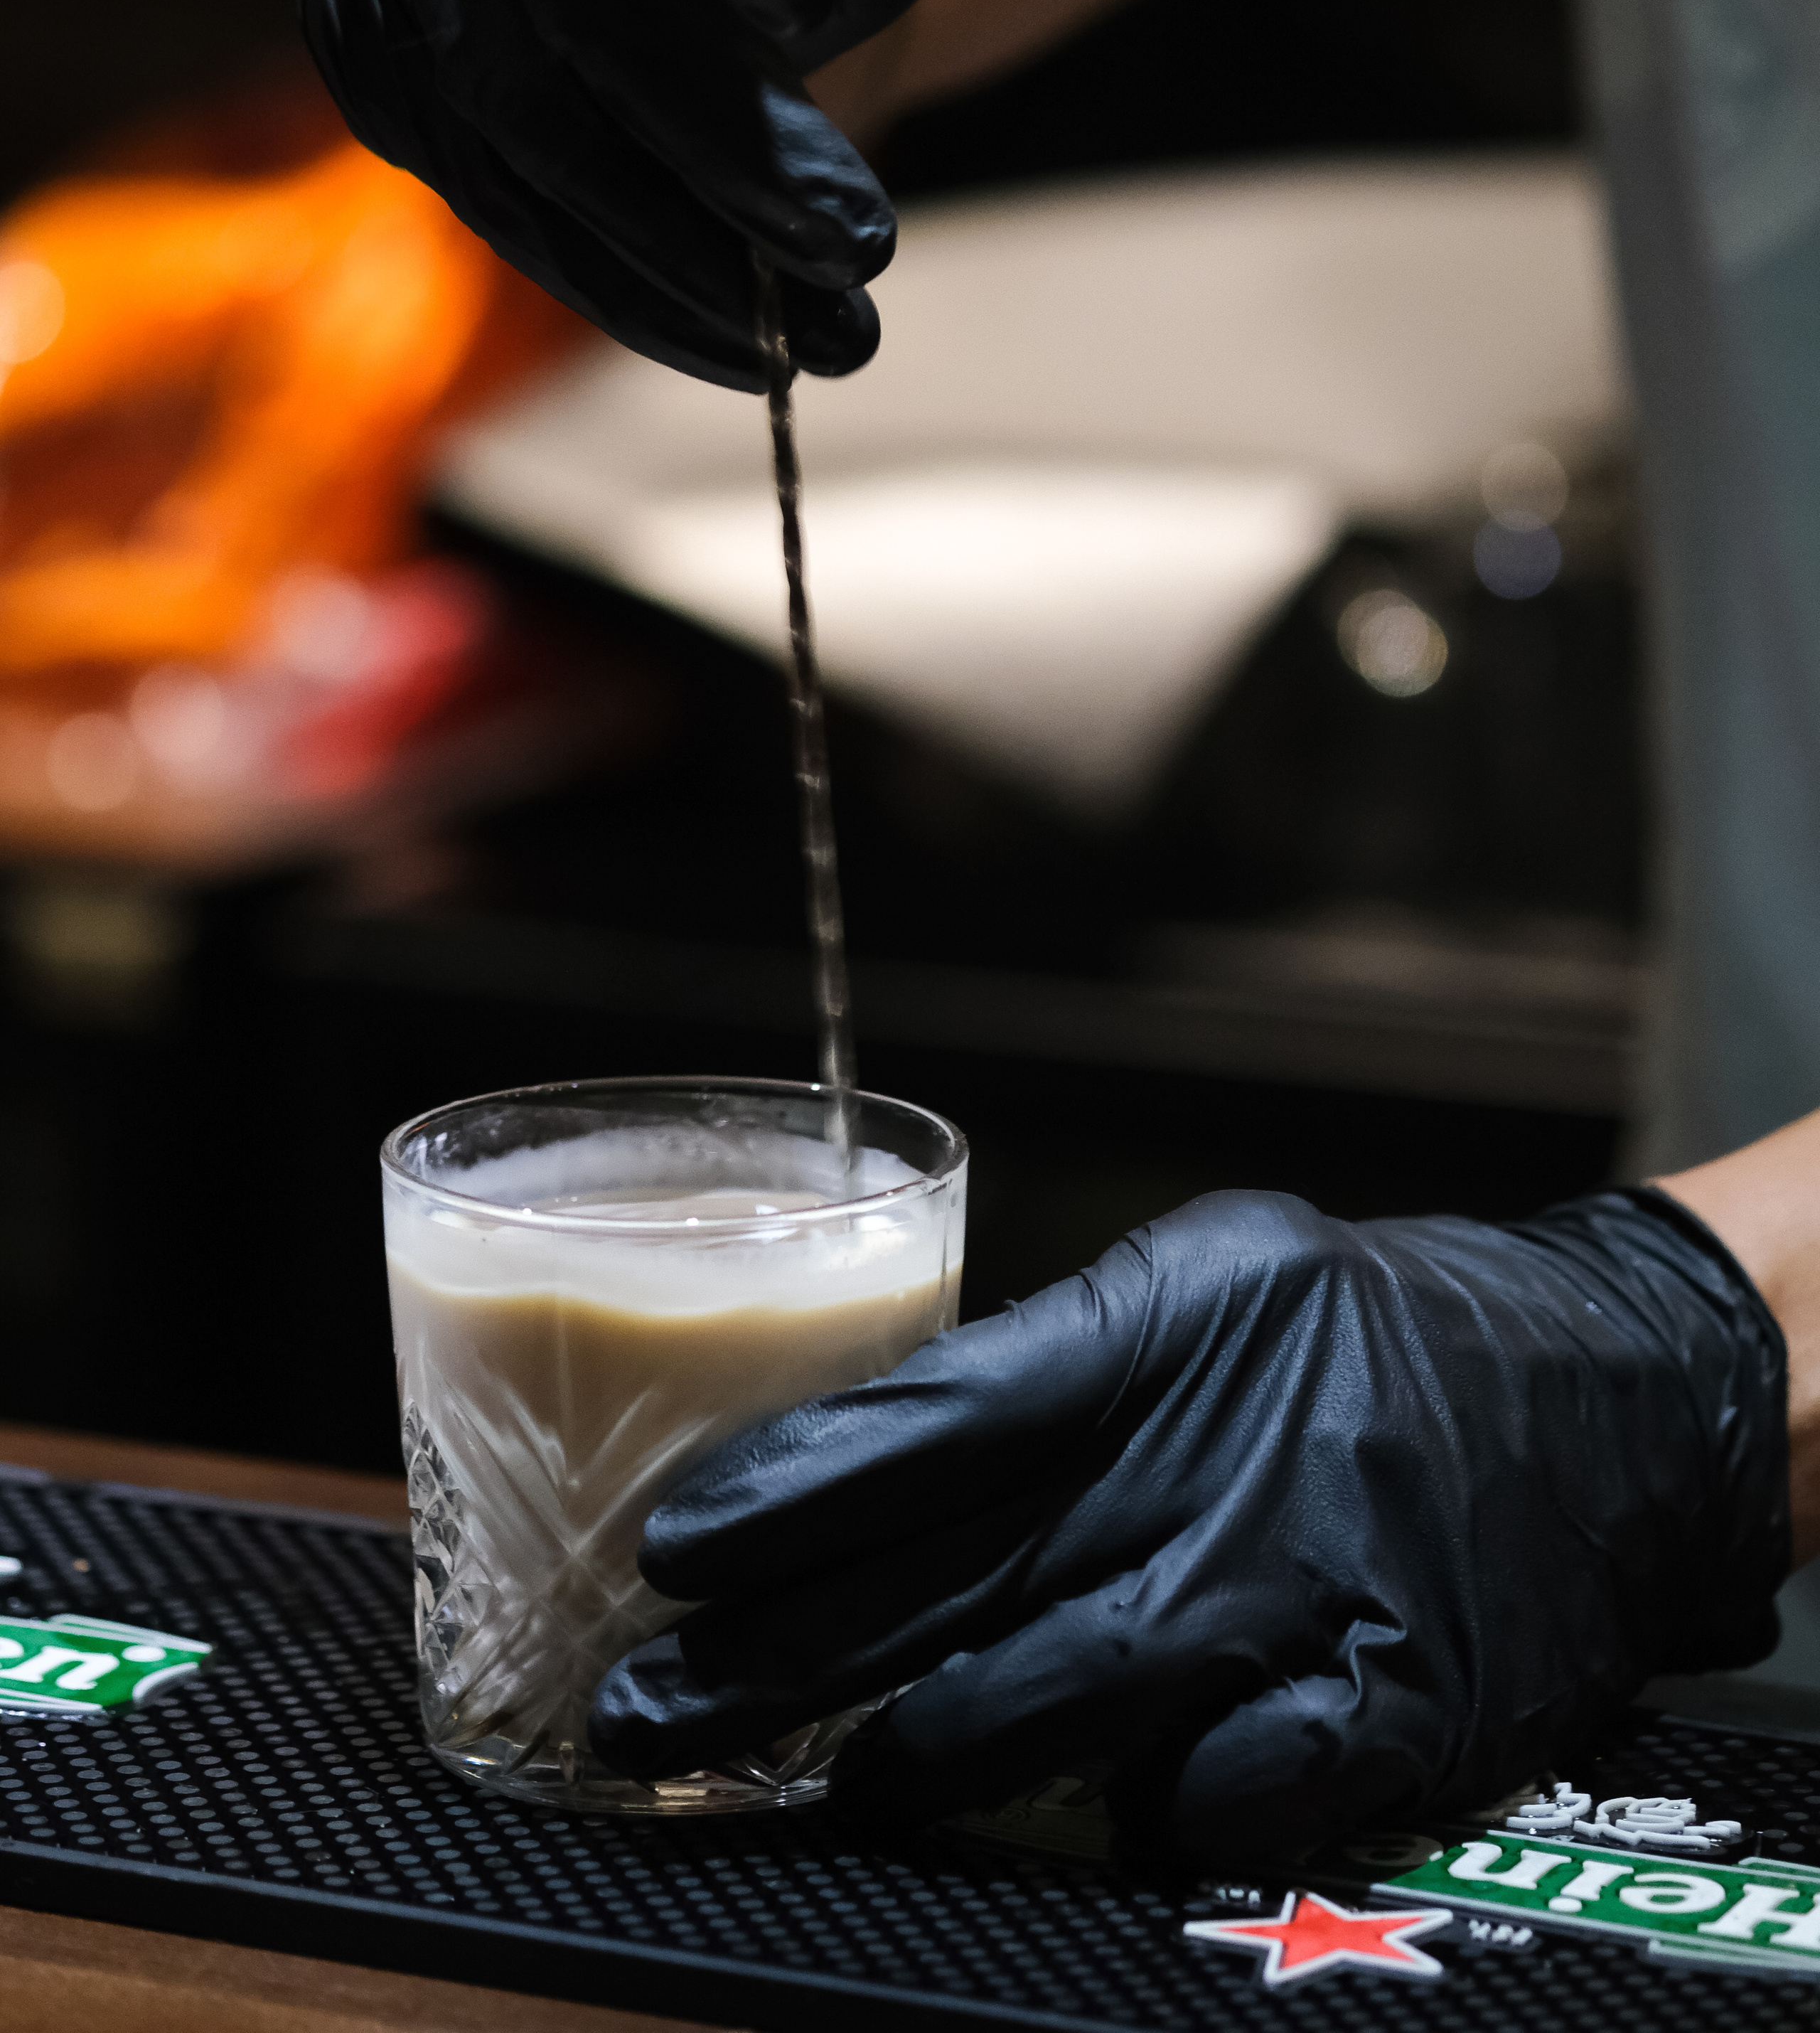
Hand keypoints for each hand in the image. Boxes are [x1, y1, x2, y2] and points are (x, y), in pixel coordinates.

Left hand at [591, 1186, 1786, 1862]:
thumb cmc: (1365, 1333)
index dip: (792, 1487)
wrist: (1605, 1396)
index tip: (673, 1550)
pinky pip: (1210, 1798)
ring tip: (813, 1775)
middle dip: (778, 1661)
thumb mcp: (1212, 1278)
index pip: (937, 1411)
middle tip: (644, 1712)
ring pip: (1053, 1707)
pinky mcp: (1387, 1710)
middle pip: (956, 1581)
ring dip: (912, 1755)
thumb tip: (862, 1464)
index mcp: (1167, 1321)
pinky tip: (1074, 1805)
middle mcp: (1222, 1456)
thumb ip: (1056, 1368)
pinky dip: (1131, 1810)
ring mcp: (1304, 1593)